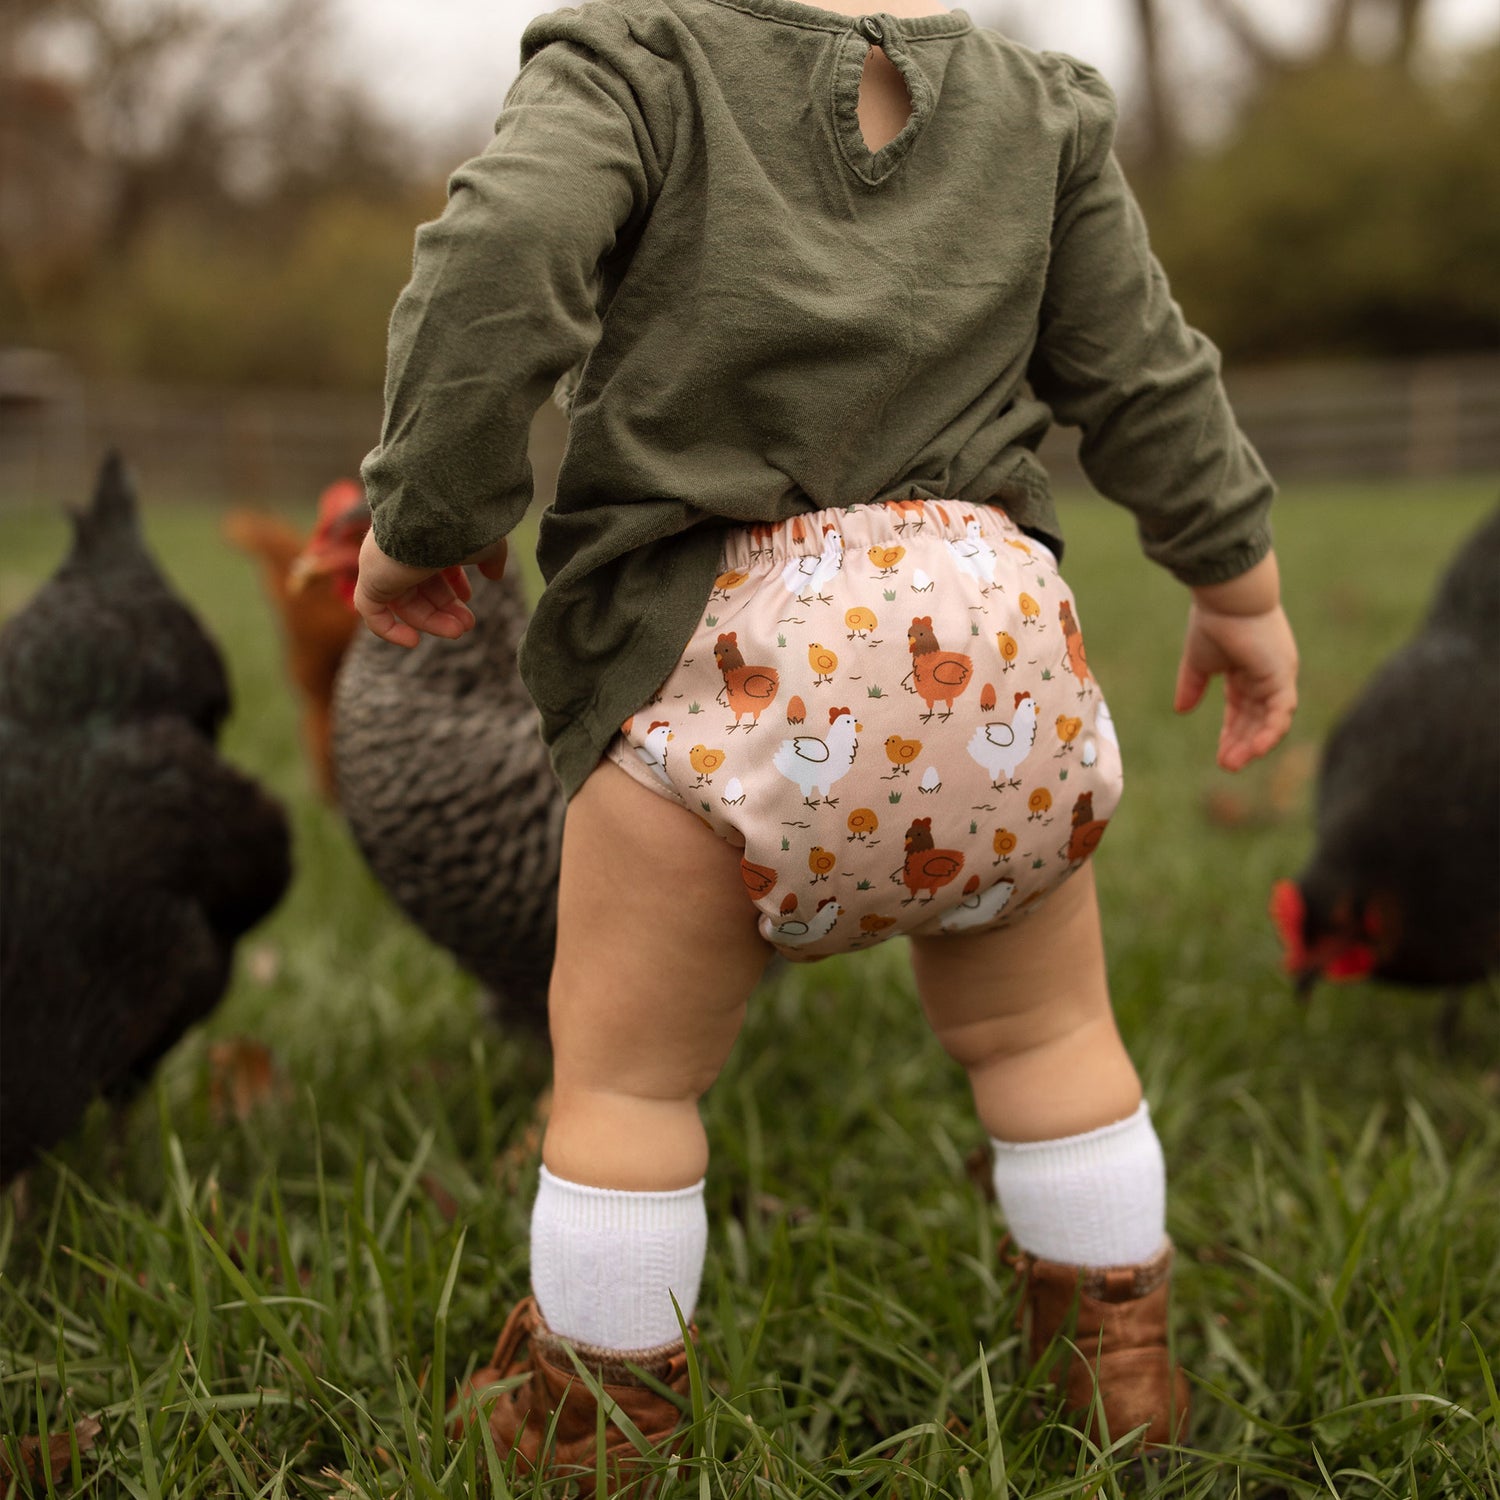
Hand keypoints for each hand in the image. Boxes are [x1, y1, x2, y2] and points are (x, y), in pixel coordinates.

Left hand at [352, 531, 507, 648]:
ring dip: (430, 621)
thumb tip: (495, 575)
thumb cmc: (462, 526)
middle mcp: (399, 549)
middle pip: (419, 588)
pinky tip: (413, 641)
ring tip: (457, 632)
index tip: (468, 599)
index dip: (451, 585)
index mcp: (422, 536)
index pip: (432, 564)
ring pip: (403, 604)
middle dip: (445, 609)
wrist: (435, 519)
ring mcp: (383, 566)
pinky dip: (390, 631)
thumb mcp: (486, 543)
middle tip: (466, 626)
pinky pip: (373, 613)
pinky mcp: (371, 582)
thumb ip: (491, 558)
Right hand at [1174, 599, 1298, 771]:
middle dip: (1240, 743)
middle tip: (1227, 766)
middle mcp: (1267, 677)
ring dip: (1253, 743)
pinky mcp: (1282, 676)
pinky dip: (1270, 731)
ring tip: (1234, 763)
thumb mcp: (1198, 662)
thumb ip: (1192, 686)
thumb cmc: (1213, 621)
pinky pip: (1282, 712)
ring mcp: (1278, 677)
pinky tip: (1255, 749)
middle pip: (1256, 719)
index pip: (1242, 711)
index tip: (1220, 756)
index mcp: (1248, 672)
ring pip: (1270, 720)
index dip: (1231, 734)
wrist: (1226, 597)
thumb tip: (1182, 710)